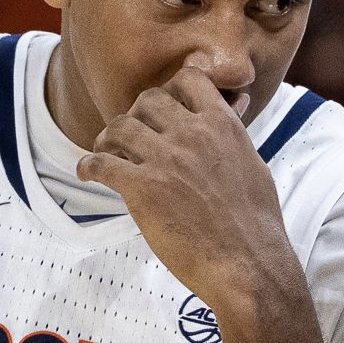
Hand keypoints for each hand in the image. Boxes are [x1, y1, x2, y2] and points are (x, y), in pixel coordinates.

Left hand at [77, 59, 291, 311]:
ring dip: (107, 138)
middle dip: (136, 116)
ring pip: (118, 126)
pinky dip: (88, 167)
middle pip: (147, 100)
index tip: (162, 108)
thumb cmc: (255, 223)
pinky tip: (87, 174)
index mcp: (222, 125)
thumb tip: (234, 108)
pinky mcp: (143, 189)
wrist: (248, 264)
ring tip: (105, 153)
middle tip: (131, 137)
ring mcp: (166, 160)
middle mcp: (193, 135)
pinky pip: (100, 163)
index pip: (188, 78)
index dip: (170, 89)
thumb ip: (233, 135)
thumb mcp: (253, 164)